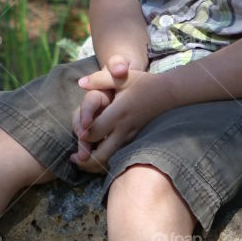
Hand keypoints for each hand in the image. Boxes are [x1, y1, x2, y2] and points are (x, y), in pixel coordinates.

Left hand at [68, 53, 131, 171]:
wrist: (167, 93)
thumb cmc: (142, 83)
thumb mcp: (121, 77)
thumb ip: (100, 79)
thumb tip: (80, 83)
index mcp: (118, 112)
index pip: (95, 131)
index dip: (83, 135)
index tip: (77, 134)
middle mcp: (124, 128)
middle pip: (102, 154)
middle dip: (86, 159)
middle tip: (73, 158)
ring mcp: (130, 136)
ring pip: (111, 159)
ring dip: (95, 163)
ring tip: (81, 161)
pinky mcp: (134, 140)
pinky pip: (118, 154)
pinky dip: (105, 159)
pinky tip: (96, 155)